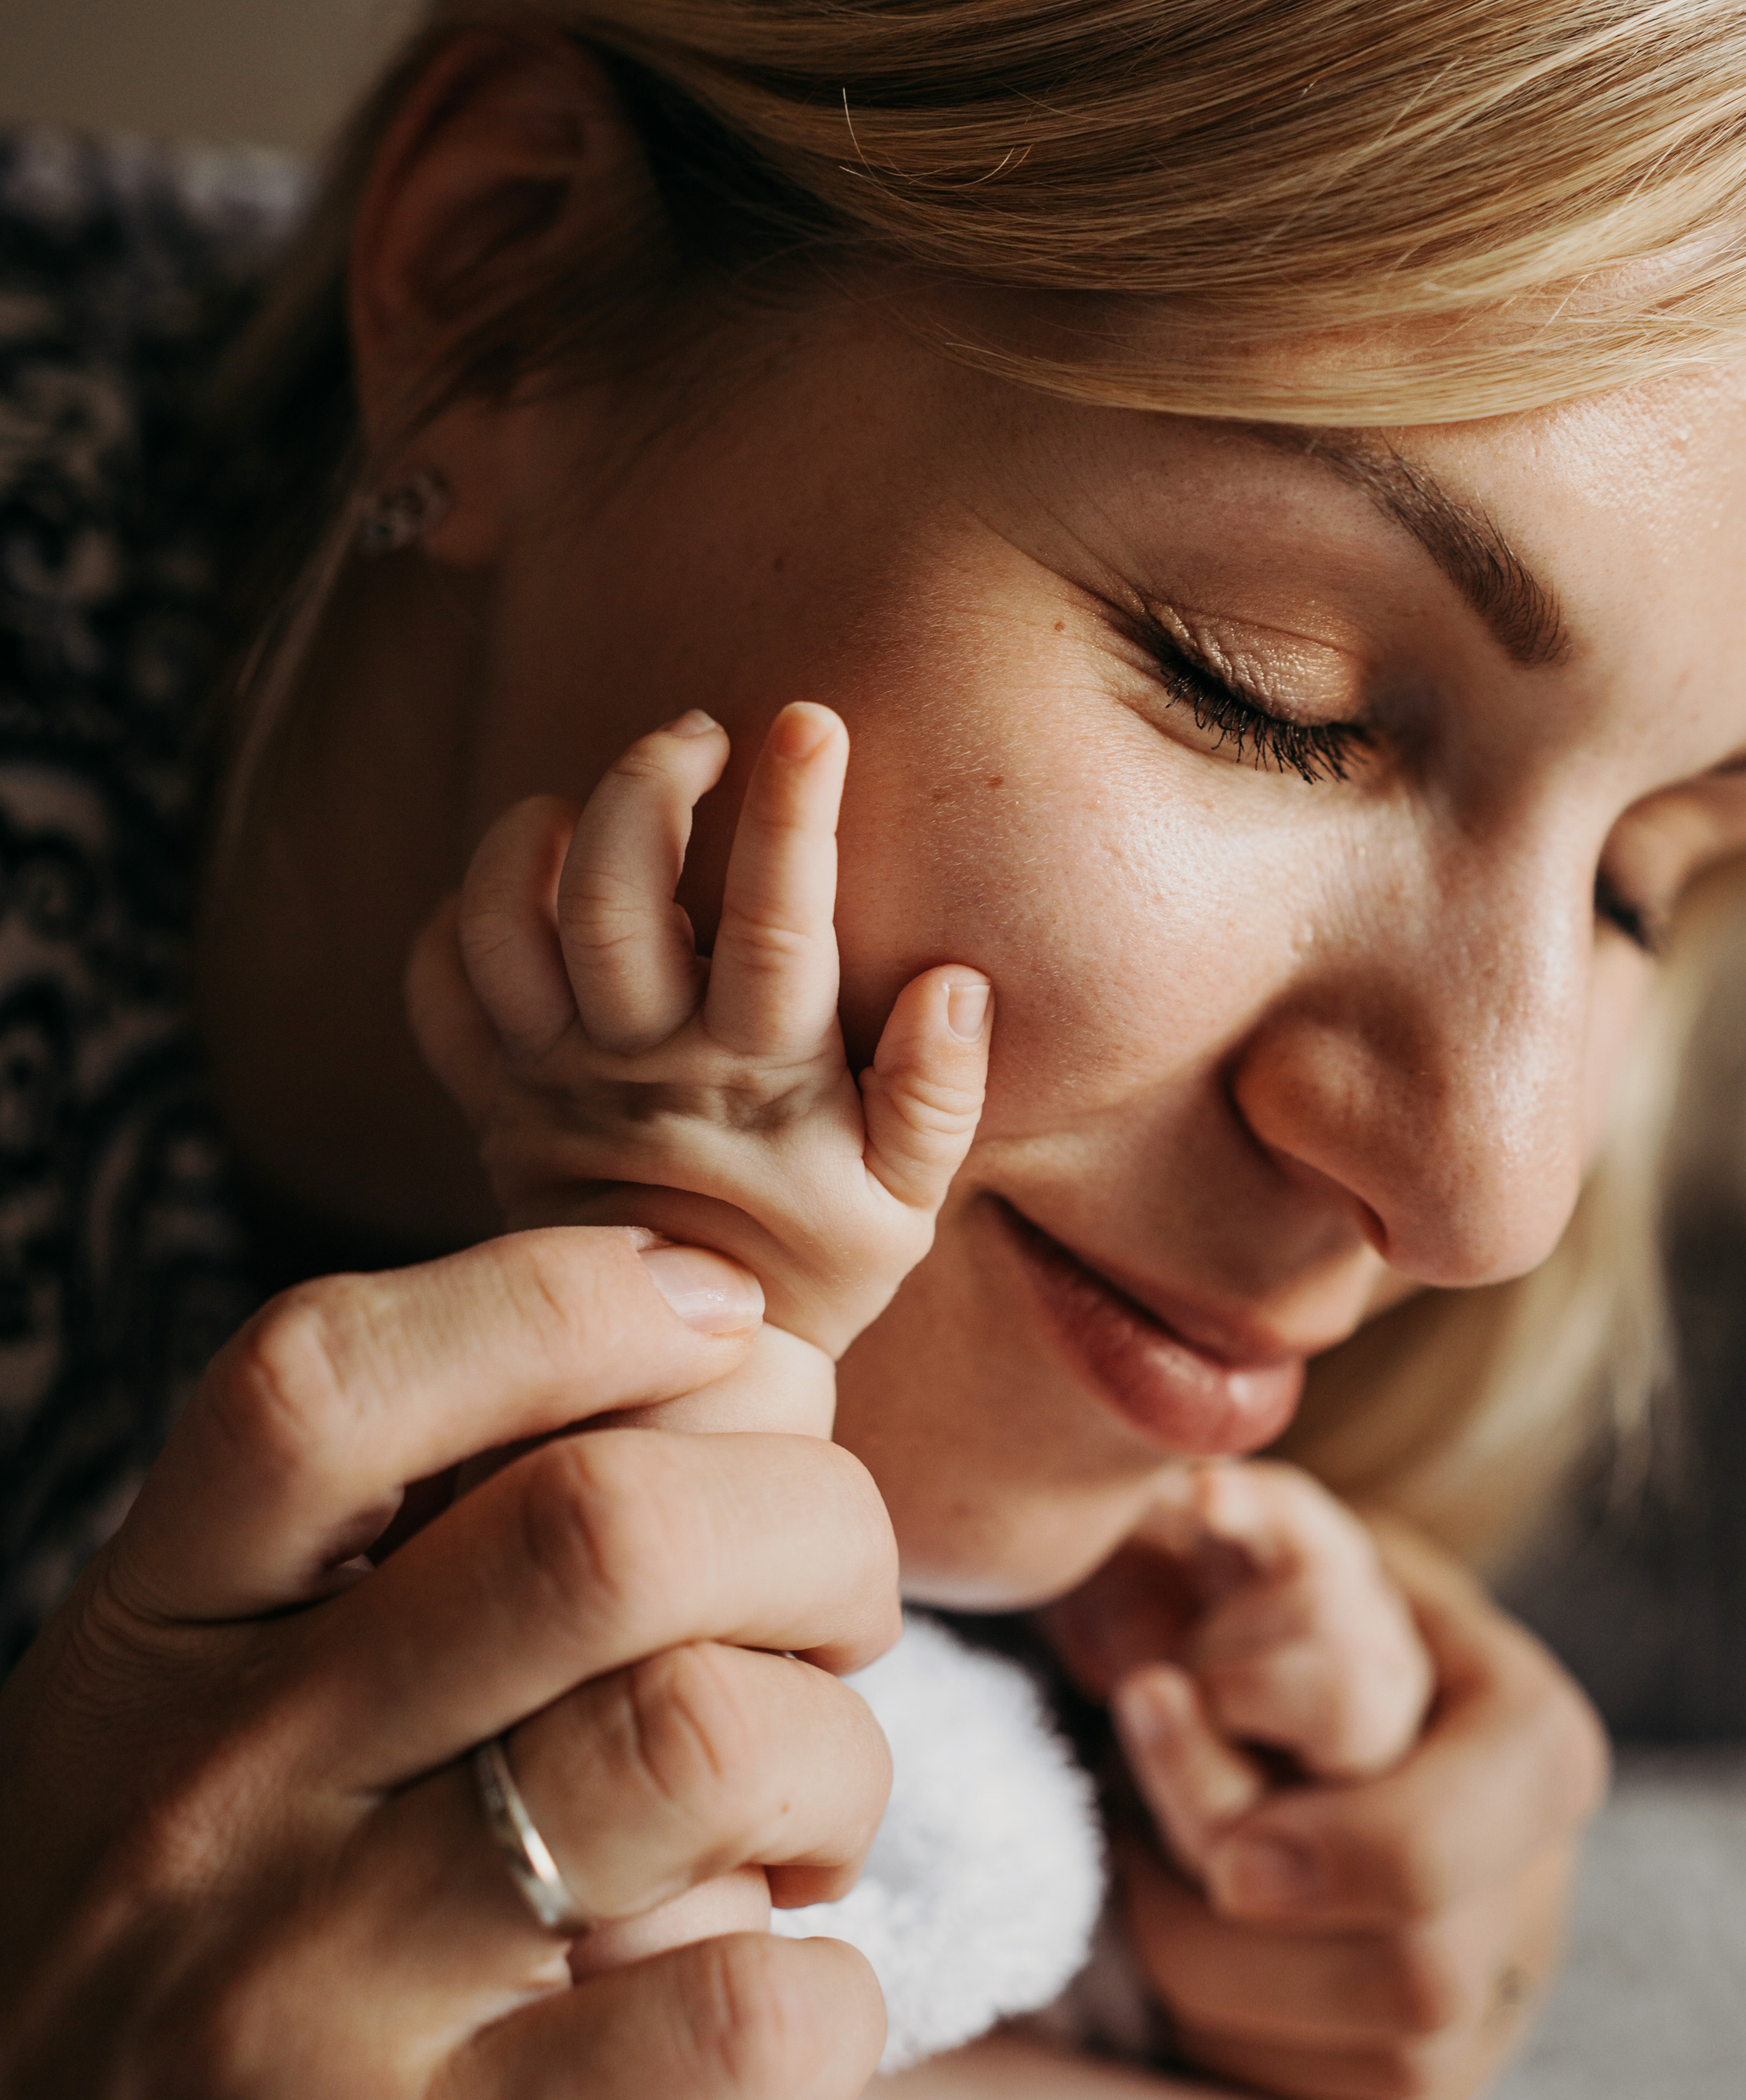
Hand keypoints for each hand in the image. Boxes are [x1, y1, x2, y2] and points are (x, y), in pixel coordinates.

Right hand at [0, 1227, 897, 2099]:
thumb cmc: (186, 1987)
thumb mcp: (192, 1739)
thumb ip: (372, 1563)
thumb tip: (710, 1355)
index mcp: (146, 1648)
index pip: (329, 1375)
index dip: (567, 1295)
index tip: (721, 1322)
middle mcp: (207, 1802)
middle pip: (598, 1525)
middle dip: (812, 1525)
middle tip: (825, 1610)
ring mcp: (301, 2015)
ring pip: (693, 1736)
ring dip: (835, 1754)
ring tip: (810, 1822)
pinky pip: (744, 2024)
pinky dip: (838, 2000)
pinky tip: (791, 2019)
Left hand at [409, 700, 991, 1434]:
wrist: (670, 1378)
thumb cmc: (812, 1260)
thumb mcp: (907, 1200)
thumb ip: (938, 1092)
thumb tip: (956, 982)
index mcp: (757, 1078)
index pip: (777, 921)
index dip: (791, 811)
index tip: (810, 721)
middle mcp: (639, 1067)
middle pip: (612, 895)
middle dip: (650, 782)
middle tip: (698, 734)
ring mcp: (547, 1080)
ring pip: (503, 922)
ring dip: (536, 831)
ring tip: (596, 796)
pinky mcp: (485, 1096)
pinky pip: (436, 984)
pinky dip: (459, 912)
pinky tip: (519, 878)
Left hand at [1054, 1502, 1607, 2099]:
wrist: (1274, 1729)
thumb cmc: (1263, 1617)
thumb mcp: (1269, 1546)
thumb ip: (1255, 1524)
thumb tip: (1210, 1498)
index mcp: (1534, 1740)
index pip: (1495, 1813)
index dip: (1353, 1843)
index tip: (1214, 1825)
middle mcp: (1536, 1888)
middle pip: (1416, 1973)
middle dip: (1244, 1917)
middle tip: (1128, 1836)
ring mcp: (1488, 2007)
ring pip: (1351, 2056)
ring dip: (1204, 1967)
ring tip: (1142, 1858)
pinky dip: (1206, 2026)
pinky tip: (1177, 1928)